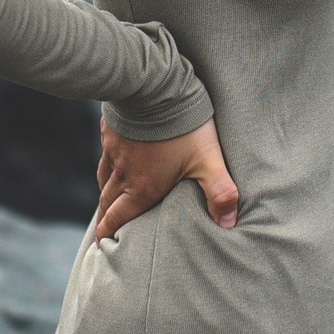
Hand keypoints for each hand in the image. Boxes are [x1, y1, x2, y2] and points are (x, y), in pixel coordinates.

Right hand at [93, 115, 240, 239]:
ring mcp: (113, 152)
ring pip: (103, 180)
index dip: (107, 235)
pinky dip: (107, 166)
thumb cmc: (183, 126)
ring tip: (109, 202)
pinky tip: (115, 161)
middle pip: (106, 204)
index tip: (104, 247)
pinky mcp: (111, 132)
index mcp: (141, 188)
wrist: (154, 85)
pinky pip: (104, 155)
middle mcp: (122, 174)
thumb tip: (229, 222)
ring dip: (105, 195)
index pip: (117, 219)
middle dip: (104, 221)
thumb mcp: (208, 159)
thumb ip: (220, 192)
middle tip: (104, 233)